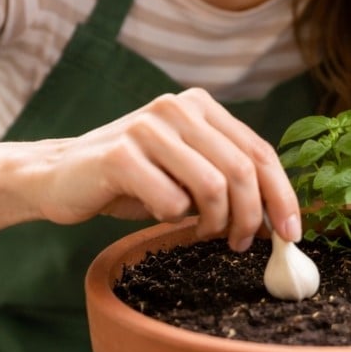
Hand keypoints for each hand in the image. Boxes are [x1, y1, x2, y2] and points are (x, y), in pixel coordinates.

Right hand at [28, 88, 300, 250]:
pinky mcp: (120, 154)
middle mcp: (177, 107)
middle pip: (241, 170)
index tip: (292, 233)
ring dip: (213, 222)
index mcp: (200, 106)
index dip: (282, 194)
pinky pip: (170, 201)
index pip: (258, 150)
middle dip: (251, 217)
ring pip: (212, 186)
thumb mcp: (185, 170)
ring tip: (200, 232)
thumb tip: (279, 218)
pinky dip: (172, 220)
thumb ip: (225, 178)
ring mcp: (148, 127)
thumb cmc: (131, 180)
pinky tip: (158, 217)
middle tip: (241, 244)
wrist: (58, 176)